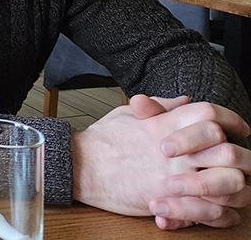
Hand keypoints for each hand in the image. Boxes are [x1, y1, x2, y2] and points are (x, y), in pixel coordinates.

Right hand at [72, 95, 250, 227]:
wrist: (79, 166)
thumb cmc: (100, 141)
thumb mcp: (127, 114)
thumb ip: (159, 108)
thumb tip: (184, 101)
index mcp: (165, 124)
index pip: (210, 113)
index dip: (231, 119)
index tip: (240, 127)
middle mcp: (174, 148)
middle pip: (227, 148)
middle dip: (240, 156)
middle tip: (242, 161)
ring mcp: (173, 175)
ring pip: (227, 181)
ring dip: (235, 186)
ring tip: (233, 188)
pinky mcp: (169, 200)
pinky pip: (211, 210)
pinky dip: (222, 212)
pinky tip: (220, 210)